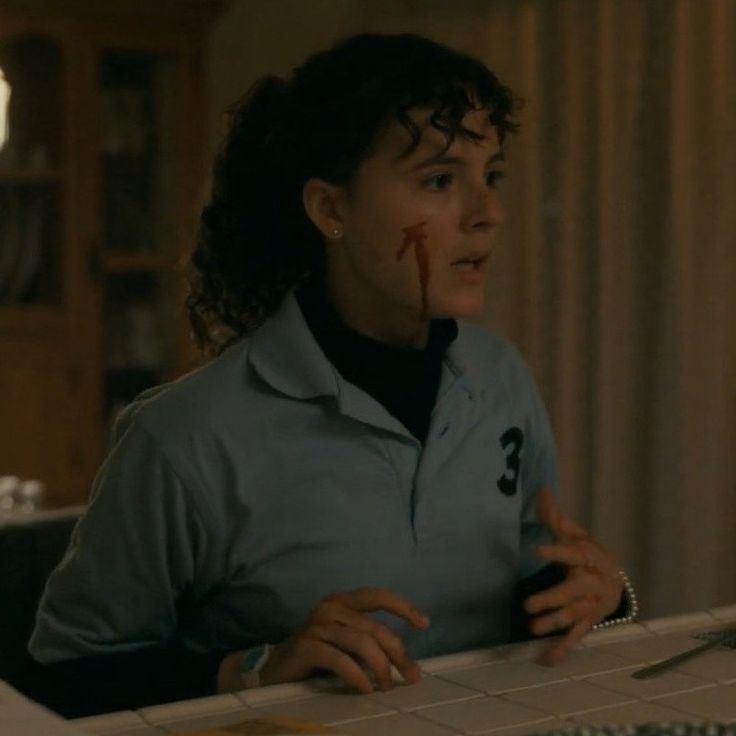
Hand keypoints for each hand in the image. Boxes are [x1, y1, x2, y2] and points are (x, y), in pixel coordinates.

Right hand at [226, 587, 429, 693]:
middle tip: (411, 676)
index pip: (377, 596)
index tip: (424, 623)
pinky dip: (357, 675)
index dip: (402, 607)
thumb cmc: (318, 654)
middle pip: (374, 627)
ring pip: (361, 642)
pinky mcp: (306, 646)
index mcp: (343, 601)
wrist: (275, 668)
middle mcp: (330, 607)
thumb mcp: (348, 644)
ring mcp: (317, 625)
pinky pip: (339, 659)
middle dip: (397, 652)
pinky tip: (365, 688)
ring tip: (387, 686)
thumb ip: (372, 645)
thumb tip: (408, 665)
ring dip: (380, 667)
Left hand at [525, 488, 623, 665]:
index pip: (573, 553)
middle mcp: (593, 583)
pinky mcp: (588, 622)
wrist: (615, 579)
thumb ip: (554, 516)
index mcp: (589, 557)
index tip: (537, 549)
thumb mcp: (572, 533)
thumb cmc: (585, 552)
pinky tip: (548, 659)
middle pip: (573, 592)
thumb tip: (543, 491)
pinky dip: (563, 649)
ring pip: (574, 616)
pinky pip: (577, 637)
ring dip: (554, 624)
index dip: (556, 551)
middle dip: (551, 599)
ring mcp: (592, 605)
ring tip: (532, 629)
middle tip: (527, 605)